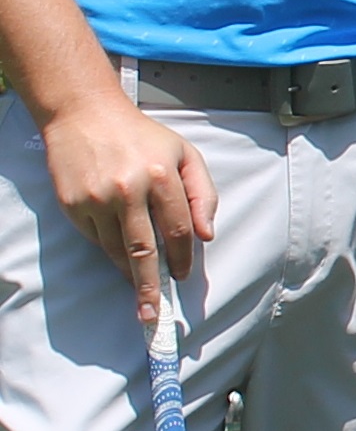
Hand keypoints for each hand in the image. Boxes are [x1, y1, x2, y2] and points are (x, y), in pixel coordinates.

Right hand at [41, 87, 217, 327]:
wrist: (85, 114)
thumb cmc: (141, 136)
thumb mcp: (184, 154)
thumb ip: (203, 194)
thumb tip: (207, 235)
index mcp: (161, 176)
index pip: (178, 230)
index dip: (183, 258)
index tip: (183, 276)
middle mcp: (128, 190)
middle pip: (144, 251)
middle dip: (151, 287)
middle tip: (154, 315)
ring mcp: (97, 199)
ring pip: (117, 251)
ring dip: (129, 275)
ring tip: (141, 294)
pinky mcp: (73, 205)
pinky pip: (96, 239)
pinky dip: (110, 249)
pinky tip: (119, 252)